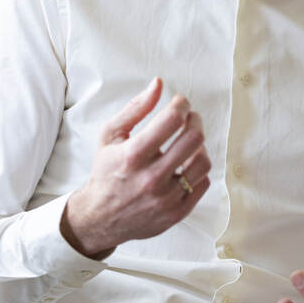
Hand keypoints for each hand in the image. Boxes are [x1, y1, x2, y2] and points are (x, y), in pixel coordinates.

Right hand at [61, 77, 210, 258]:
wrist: (101, 218)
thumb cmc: (106, 171)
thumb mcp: (110, 136)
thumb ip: (135, 108)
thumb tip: (158, 83)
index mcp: (133, 155)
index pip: (172, 120)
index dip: (182, 104)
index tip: (180, 103)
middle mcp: (151, 178)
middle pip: (194, 138)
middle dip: (195, 120)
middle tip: (189, 118)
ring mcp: (166, 198)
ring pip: (202, 161)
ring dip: (199, 145)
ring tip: (189, 141)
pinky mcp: (177, 213)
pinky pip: (202, 183)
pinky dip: (197, 168)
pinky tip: (186, 163)